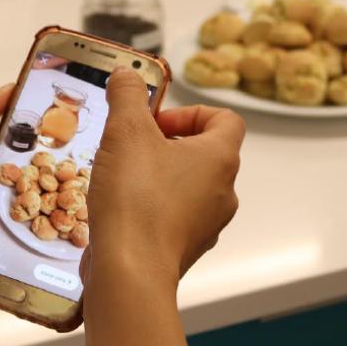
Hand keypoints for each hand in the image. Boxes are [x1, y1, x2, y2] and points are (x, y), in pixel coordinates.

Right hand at [83, 68, 243, 297]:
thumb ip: (127, 94)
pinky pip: (173, 218)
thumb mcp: (125, 130)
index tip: (156, 122)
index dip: (191, 112)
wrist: (130, 271)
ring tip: (121, 178)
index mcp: (220, 158)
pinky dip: (151, 209)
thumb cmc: (136, 199)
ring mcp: (207, 225)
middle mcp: (223, 193)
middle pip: (204, 154)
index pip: (226, 120)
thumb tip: (126, 74)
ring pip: (188, 188)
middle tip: (132, 147)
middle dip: (167, 145)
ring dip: (158, 177)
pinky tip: (120, 210)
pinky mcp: (185, 249)